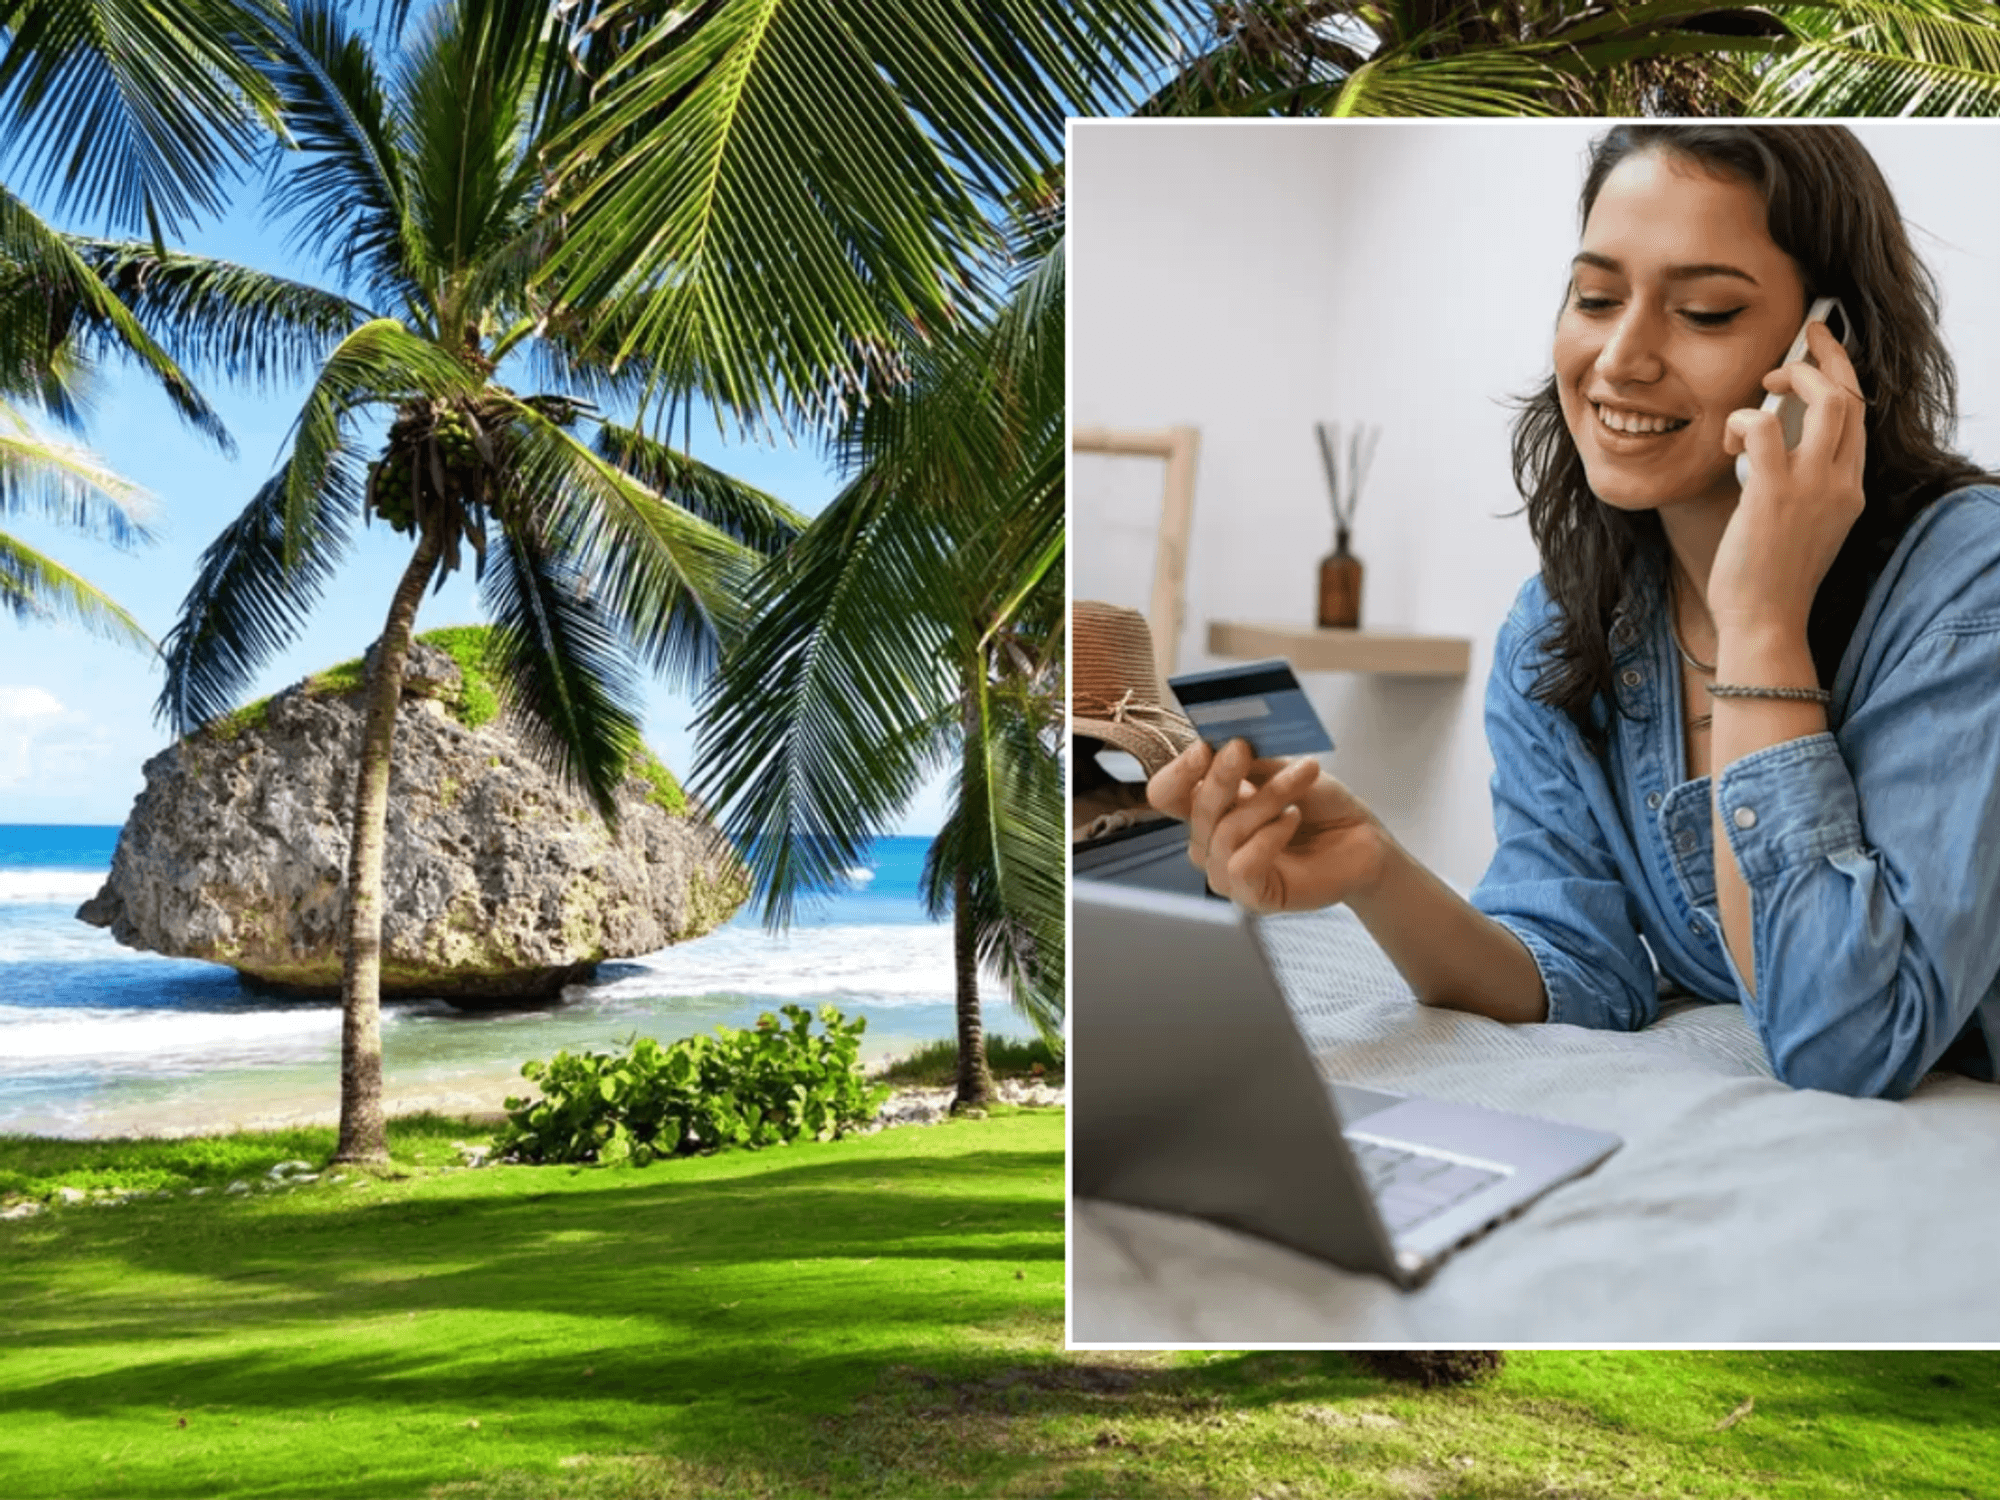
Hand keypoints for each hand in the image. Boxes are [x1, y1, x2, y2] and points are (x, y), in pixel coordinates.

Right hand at [1146, 737, 1387, 913]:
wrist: (1361, 838)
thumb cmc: (1320, 804)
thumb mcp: (1283, 769)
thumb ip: (1251, 761)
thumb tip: (1223, 742)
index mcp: (1208, 807)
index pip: (1165, 794)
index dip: (1177, 772)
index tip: (1204, 747)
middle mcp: (1209, 842)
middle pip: (1195, 810)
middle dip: (1222, 775)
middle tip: (1245, 748)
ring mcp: (1227, 872)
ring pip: (1226, 833)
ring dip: (1265, 799)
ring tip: (1301, 777)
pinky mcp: (1253, 896)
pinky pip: (1243, 866)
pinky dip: (1270, 837)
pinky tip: (1293, 819)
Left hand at [1713, 318, 1866, 635]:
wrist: (1764, 621)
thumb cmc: (1769, 578)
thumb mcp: (1802, 524)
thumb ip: (1800, 484)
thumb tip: (1770, 445)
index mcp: (1850, 489)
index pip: (1860, 417)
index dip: (1842, 376)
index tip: (1822, 352)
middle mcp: (1841, 483)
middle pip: (1852, 397)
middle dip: (1827, 359)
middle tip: (1799, 343)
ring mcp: (1813, 487)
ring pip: (1827, 401)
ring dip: (1792, 380)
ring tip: (1763, 387)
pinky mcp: (1774, 494)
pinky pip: (1766, 429)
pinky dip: (1745, 421)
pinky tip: (1730, 441)